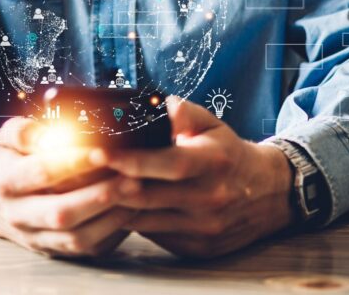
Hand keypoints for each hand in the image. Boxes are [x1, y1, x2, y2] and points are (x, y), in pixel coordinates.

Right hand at [0, 117, 139, 257]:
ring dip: (110, 217)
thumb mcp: (6, 136)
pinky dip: (111, 232)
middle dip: (100, 196)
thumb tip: (56, 132)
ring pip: (76, 238)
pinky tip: (128, 210)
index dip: (74, 161)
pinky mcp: (52, 250)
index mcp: (5, 181)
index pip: (42, 172)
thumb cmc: (4, 161)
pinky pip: (86, 249)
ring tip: (135, 192)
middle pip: (61, 213)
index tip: (102, 151)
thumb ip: (29, 131)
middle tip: (131, 178)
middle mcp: (18, 215)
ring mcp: (35, 237)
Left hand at [91, 96, 293, 257]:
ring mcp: (203, 227)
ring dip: (116, 206)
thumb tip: (155, 102)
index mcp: (212, 163)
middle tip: (79, 172)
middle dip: (109, 184)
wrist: (269, 194)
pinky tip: (116, 208)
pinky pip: (154, 235)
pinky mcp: (197, 247)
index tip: (96, 152)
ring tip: (90, 189)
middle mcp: (209, 198)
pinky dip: (133, 221)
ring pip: (146, 219)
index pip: (165, 163)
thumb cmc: (229, 154)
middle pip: (147, 195)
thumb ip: (182, 111)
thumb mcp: (212, 125)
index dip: (128, 160)